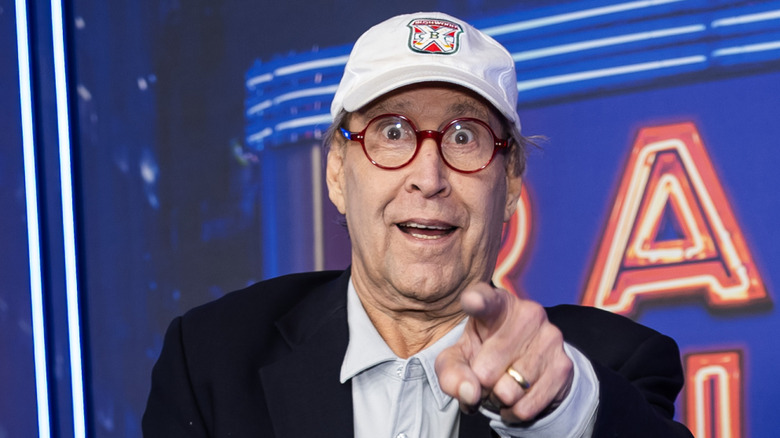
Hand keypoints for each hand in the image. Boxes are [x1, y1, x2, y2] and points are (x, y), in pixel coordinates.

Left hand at [435, 283, 573, 423]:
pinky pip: (527, 406)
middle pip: (486, 369)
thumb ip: (451, 373)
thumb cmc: (483, 354)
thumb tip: (470, 392)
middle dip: (479, 386)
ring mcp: (550, 337)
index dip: (477, 301)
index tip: (472, 301)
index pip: (485, 299)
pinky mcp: (564, 365)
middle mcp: (527, 313)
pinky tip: (515, 400)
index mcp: (497, 304)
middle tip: (484, 379)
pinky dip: (515, 412)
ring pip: (508, 391)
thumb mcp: (458, 359)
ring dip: (497, 400)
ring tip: (500, 388)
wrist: (526, 367)